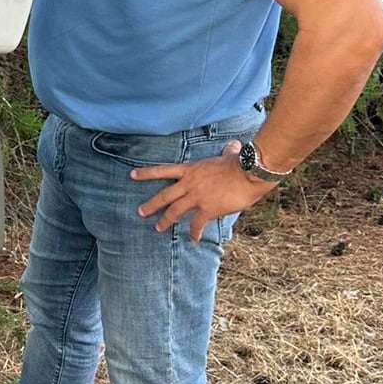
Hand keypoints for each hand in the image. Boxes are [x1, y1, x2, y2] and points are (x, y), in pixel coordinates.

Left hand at [132, 141, 277, 240]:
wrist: (249, 172)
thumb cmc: (240, 162)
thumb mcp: (228, 155)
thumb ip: (227, 151)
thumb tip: (234, 145)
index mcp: (191, 169)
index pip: (163, 170)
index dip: (146, 173)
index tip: (132, 175)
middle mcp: (189, 183)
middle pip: (164, 195)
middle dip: (150, 205)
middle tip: (140, 212)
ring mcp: (196, 197)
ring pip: (174, 211)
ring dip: (165, 221)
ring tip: (158, 228)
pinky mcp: (207, 209)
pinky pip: (196, 224)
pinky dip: (194, 232)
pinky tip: (193, 238)